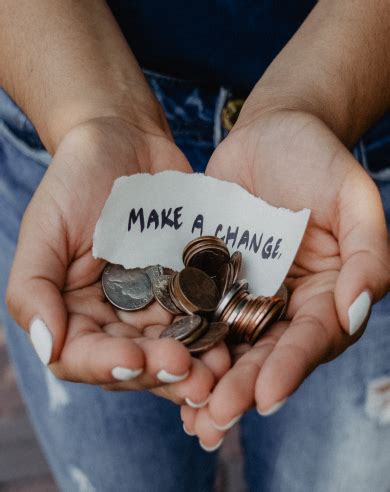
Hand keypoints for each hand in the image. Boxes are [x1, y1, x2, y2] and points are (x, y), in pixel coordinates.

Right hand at [6, 116, 229, 404]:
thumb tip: (46, 346)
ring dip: (194, 365)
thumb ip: (33, 287)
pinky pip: (202, 317)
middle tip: (189, 373)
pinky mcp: (189, 288)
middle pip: (134, 362)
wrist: (126, 142)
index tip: (134, 360)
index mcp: (74, 311)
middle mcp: (115, 317)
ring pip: (172, 348)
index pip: (82, 356)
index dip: (106, 366)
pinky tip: (232, 339)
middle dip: (159, 371)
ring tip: (217, 370)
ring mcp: (155, 305)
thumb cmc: (77, 181)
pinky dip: (215, 332)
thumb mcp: (45, 228)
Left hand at [181, 109, 388, 446]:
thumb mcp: (354, 198)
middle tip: (215, 420)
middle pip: (266, 353)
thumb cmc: (318, 159)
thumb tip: (356, 311)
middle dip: (242, 387)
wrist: (270, 133)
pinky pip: (195, 313)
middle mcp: (285, 302)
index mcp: (326, 293)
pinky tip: (162, 366)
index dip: (292, 367)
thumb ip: (367, 255)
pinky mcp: (209, 278)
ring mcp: (244, 293)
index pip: (312, 338)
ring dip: (209, 380)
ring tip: (187, 414)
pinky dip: (182, 341)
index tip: (266, 395)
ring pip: (228, 344)